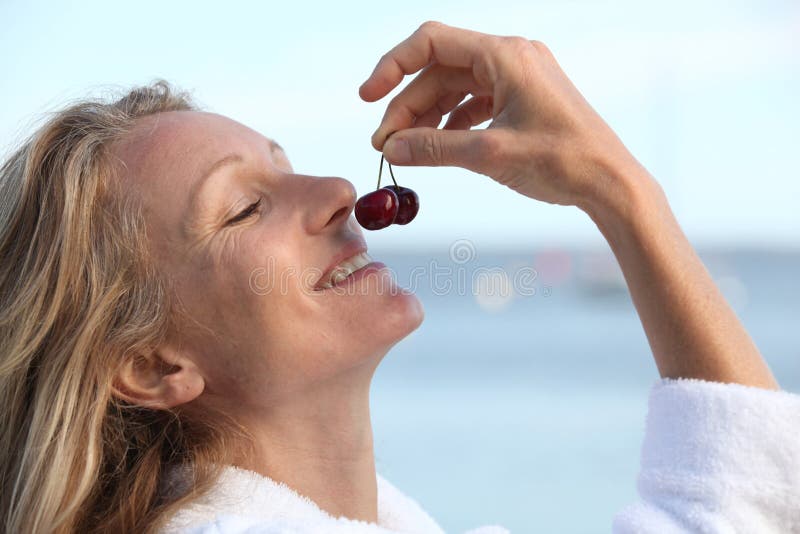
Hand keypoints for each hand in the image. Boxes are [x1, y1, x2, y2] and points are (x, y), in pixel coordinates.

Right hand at [360, 21, 641, 209]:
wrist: (610, 183)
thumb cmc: (561, 162)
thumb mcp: (490, 154)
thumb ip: (435, 148)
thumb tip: (391, 149)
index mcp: (505, 55)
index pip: (431, 42)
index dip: (392, 67)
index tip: (367, 97)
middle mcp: (511, 57)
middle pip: (440, 71)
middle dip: (408, 106)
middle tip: (386, 146)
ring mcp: (519, 78)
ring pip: (456, 89)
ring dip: (427, 117)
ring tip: (406, 150)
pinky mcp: (523, 99)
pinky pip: (476, 102)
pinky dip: (452, 123)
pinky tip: (438, 147)